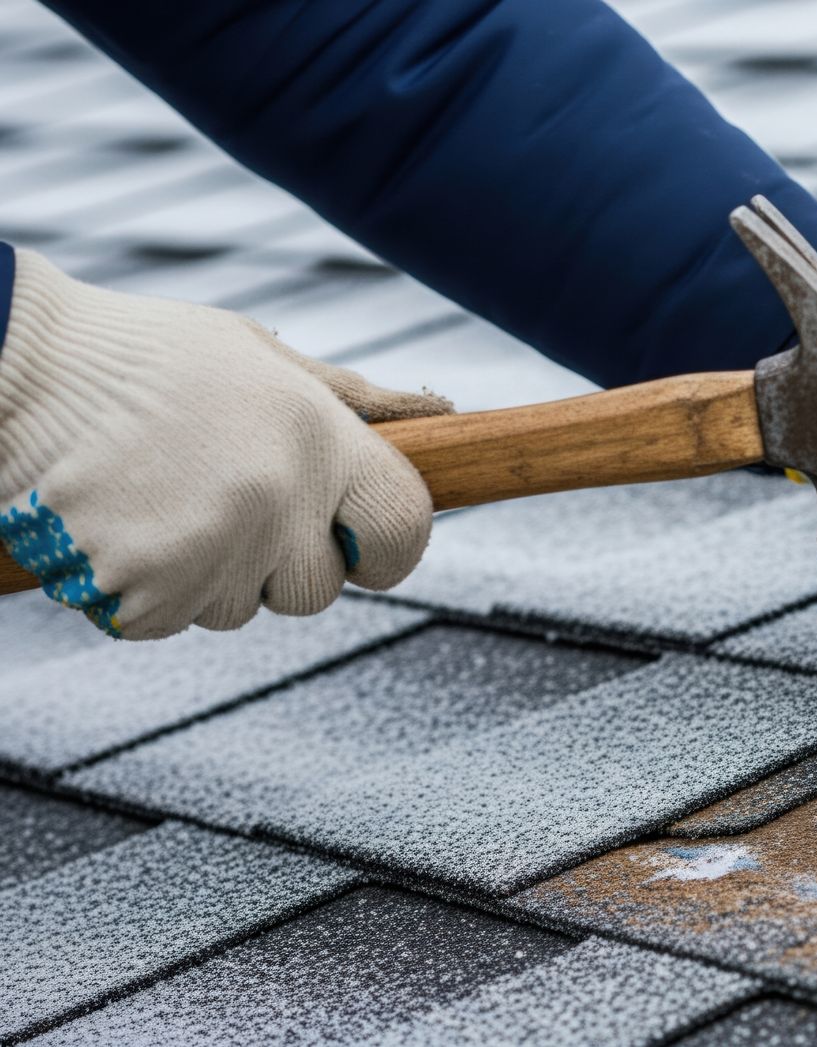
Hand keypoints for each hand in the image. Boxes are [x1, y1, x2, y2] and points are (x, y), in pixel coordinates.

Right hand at [0, 248, 450, 638]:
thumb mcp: (264, 357)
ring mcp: (210, 553)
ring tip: (159, 496)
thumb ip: (355, 402)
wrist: (10, 365)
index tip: (358, 538)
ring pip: (238, 608)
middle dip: (281, 562)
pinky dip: (146, 589)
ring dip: (207, 572)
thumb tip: (445, 416)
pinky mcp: (143, 595)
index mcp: (318, 437)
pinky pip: (169, 620)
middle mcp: (276, 501)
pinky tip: (121, 524)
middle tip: (221, 497)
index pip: (406, 530)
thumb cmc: (145, 357)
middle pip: (318, 589)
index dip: (387, 546)